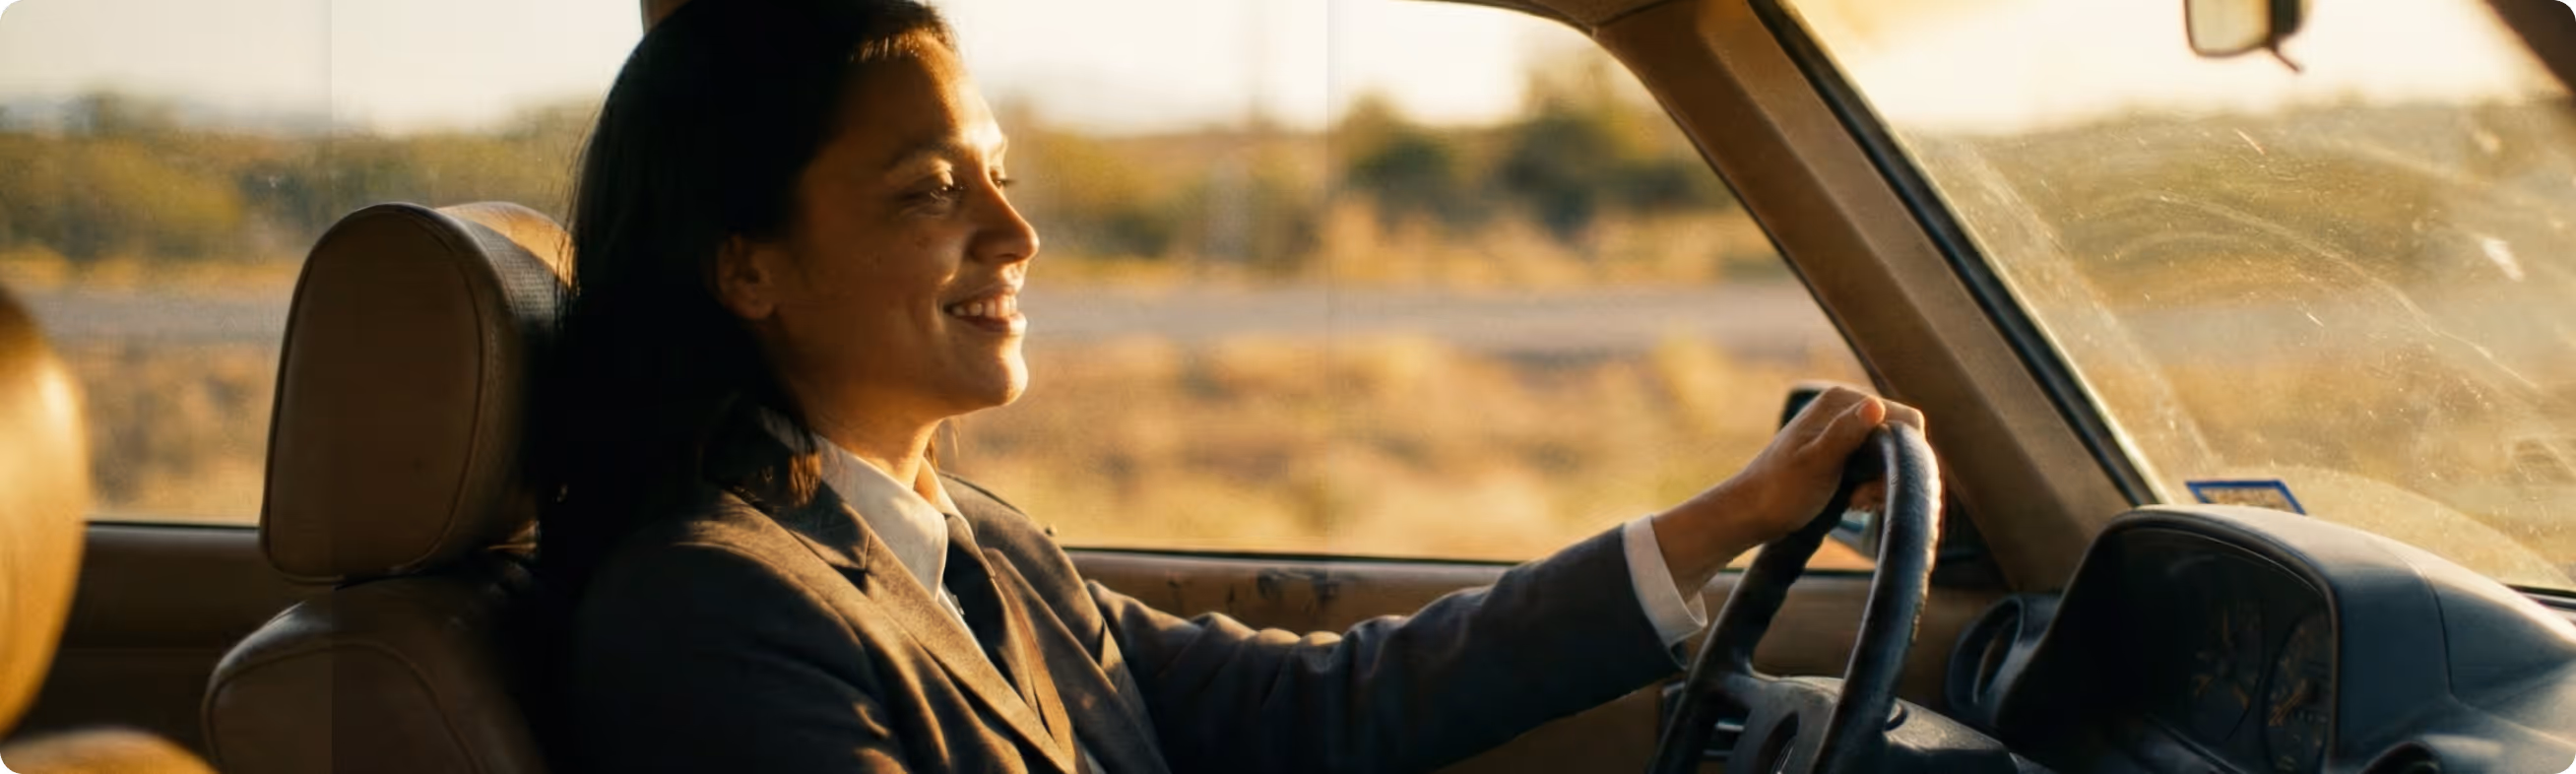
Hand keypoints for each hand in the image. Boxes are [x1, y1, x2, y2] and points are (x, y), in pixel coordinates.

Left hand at [1650, 386, 1926, 591]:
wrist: (1749, 513)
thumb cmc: (1780, 491)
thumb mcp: (1816, 464)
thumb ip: (1846, 434)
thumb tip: (1876, 405)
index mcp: (1840, 402)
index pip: (1905, 419)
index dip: (1903, 453)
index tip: (1878, 482)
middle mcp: (1846, 410)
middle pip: (1900, 439)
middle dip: (1889, 472)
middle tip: (1862, 498)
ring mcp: (1843, 432)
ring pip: (1890, 457)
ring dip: (1880, 484)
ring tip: (1855, 502)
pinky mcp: (1841, 454)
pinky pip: (1875, 467)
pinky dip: (1871, 487)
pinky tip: (1853, 502)